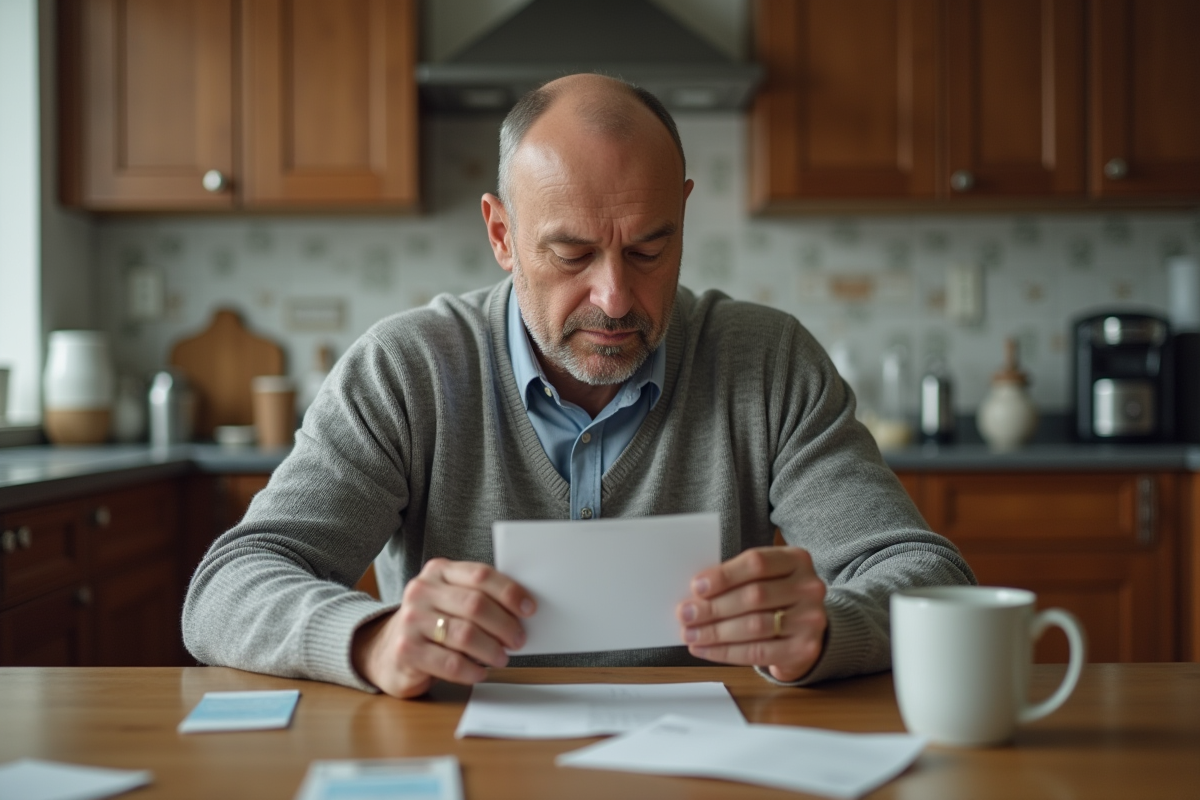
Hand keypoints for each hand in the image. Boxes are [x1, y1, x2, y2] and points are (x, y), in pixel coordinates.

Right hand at [351, 558, 535, 697]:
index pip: (480, 575)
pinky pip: (451, 663)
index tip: (529, 609)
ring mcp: (411, 621)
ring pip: (465, 635)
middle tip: (518, 639)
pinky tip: (480, 672)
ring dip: (492, 650)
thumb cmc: (432, 624)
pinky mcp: (407, 651)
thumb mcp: (450, 600)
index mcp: (438, 571)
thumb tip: (523, 610)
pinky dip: (473, 670)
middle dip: (505, 625)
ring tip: (501, 658)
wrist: (384, 651)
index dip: (509, 592)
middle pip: (475, 605)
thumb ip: (478, 597)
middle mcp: (421, 591)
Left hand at [677, 547, 826, 681]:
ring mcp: (811, 619)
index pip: (757, 563)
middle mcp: (809, 587)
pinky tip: (705, 649)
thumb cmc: (775, 596)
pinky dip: (726, 652)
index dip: (724, 575)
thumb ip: (737, 579)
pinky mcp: (805, 649)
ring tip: (690, 633)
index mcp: (796, 559)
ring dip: (716, 632)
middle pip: (754, 596)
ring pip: (754, 626)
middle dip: (714, 607)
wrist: (807, 628)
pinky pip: (758, 653)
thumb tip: (696, 594)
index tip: (696, 586)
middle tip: (686, 614)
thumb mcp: (765, 577)